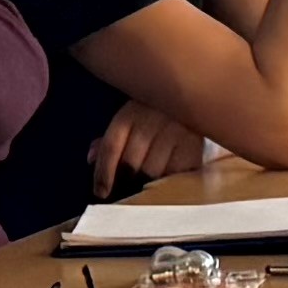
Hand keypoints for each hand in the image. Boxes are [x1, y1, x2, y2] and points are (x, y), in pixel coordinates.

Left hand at [95, 102, 214, 192]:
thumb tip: (91, 159)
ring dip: (147, 185)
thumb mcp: (132, 118)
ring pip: (153, 171)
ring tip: (146, 189)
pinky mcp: (194, 146)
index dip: (103, 173)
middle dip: (126, 180)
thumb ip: (111, 140)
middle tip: (126, 192)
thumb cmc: (157, 112)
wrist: (196, 95)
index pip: (111, 147)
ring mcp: (175, 133)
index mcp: (131, 112)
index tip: (101, 192)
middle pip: (131, 163)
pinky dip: (169, 183)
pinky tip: (167, 185)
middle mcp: (152, 120)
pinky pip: (176, 174)